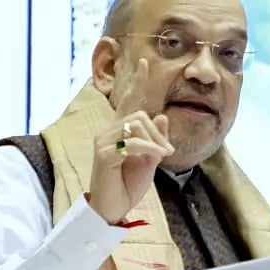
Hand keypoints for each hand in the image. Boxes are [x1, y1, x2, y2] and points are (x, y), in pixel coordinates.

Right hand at [87, 58, 174, 224]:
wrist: (113, 208)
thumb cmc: (128, 184)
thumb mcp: (150, 160)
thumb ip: (156, 139)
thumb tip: (162, 116)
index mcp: (120, 131)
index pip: (129, 100)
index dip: (138, 81)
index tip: (144, 61)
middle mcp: (108, 131)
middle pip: (139, 114)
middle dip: (158, 133)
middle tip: (167, 152)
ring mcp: (103, 141)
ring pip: (137, 125)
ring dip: (155, 142)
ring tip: (160, 158)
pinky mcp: (103, 154)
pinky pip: (132, 142)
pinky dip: (148, 148)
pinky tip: (155, 158)